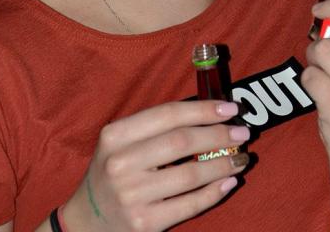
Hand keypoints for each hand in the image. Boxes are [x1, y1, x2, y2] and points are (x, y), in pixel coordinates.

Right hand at [62, 100, 250, 230]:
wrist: (87, 222)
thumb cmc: (115, 170)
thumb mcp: (123, 142)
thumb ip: (159, 126)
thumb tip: (213, 112)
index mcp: (116, 135)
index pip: (169, 114)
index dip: (204, 109)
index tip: (231, 108)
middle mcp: (120, 164)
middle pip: (182, 142)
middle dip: (219, 135)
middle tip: (243, 133)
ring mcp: (131, 196)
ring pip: (190, 175)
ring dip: (223, 163)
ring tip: (241, 158)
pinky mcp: (144, 223)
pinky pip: (190, 204)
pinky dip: (215, 191)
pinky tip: (229, 181)